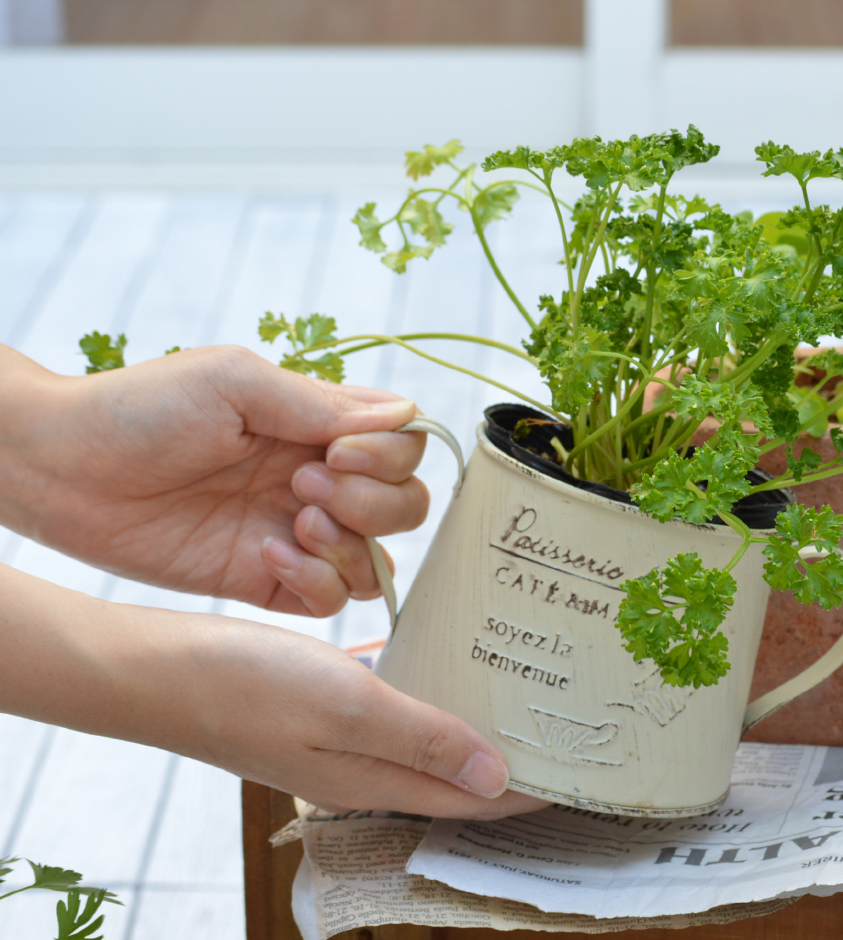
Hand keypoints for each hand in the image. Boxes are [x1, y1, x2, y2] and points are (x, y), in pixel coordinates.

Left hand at [0, 344, 427, 616]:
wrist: (60, 468)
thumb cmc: (139, 408)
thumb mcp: (236, 382)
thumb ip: (322, 404)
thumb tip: (404, 418)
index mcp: (318, 425)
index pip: (405, 445)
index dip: (388, 455)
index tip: (334, 448)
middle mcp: (318, 479)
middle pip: (407, 507)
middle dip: (373, 502)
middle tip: (303, 484)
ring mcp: (295, 533)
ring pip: (378, 561)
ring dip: (349, 546)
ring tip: (291, 524)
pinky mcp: (264, 580)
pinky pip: (332, 602)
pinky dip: (316, 583)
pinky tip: (267, 556)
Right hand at [176, 612, 549, 817]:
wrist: (149, 669)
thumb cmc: (239, 684)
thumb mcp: (346, 706)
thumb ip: (423, 740)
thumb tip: (499, 777)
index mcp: (374, 778)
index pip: (476, 799)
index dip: (534, 788)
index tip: (589, 770)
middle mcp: (362, 766)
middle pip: (458, 770)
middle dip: (516, 753)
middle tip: (570, 716)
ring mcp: (339, 738)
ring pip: (427, 731)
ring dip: (473, 712)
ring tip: (525, 679)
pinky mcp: (318, 705)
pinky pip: (389, 695)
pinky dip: (423, 677)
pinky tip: (444, 644)